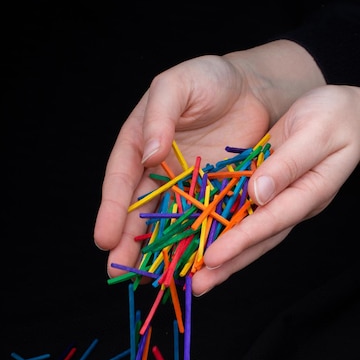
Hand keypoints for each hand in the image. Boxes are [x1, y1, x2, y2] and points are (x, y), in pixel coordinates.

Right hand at [94, 41, 324, 276]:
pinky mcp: (212, 197)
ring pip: (166, 224)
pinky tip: (187, 267)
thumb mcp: (178, 85)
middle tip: (117, 271)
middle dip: (126, 242)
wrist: (254, 88)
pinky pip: (200, 224)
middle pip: (138, 211)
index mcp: (140, 144)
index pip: (121, 180)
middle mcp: (158, 171)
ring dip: (155, 253)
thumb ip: (160, 115)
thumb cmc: (210, 79)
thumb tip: (148, 153)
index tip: (104, 239)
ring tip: (145, 279)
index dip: (112, 210)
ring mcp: (185, 187)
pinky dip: (193, 245)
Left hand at [192, 85, 359, 295]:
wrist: (347, 116)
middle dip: (227, 264)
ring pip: (249, 235)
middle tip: (198, 286)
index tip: (212, 257)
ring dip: (224, 258)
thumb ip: (289, 162)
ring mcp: (279, 202)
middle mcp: (292, 205)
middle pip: (258, 241)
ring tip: (197, 280)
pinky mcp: (266, 193)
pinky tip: (200, 245)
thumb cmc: (336, 117)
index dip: (241, 240)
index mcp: (309, 193)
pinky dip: (221, 232)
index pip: (271, 221)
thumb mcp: (317, 131)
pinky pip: (242, 217)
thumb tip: (258, 193)